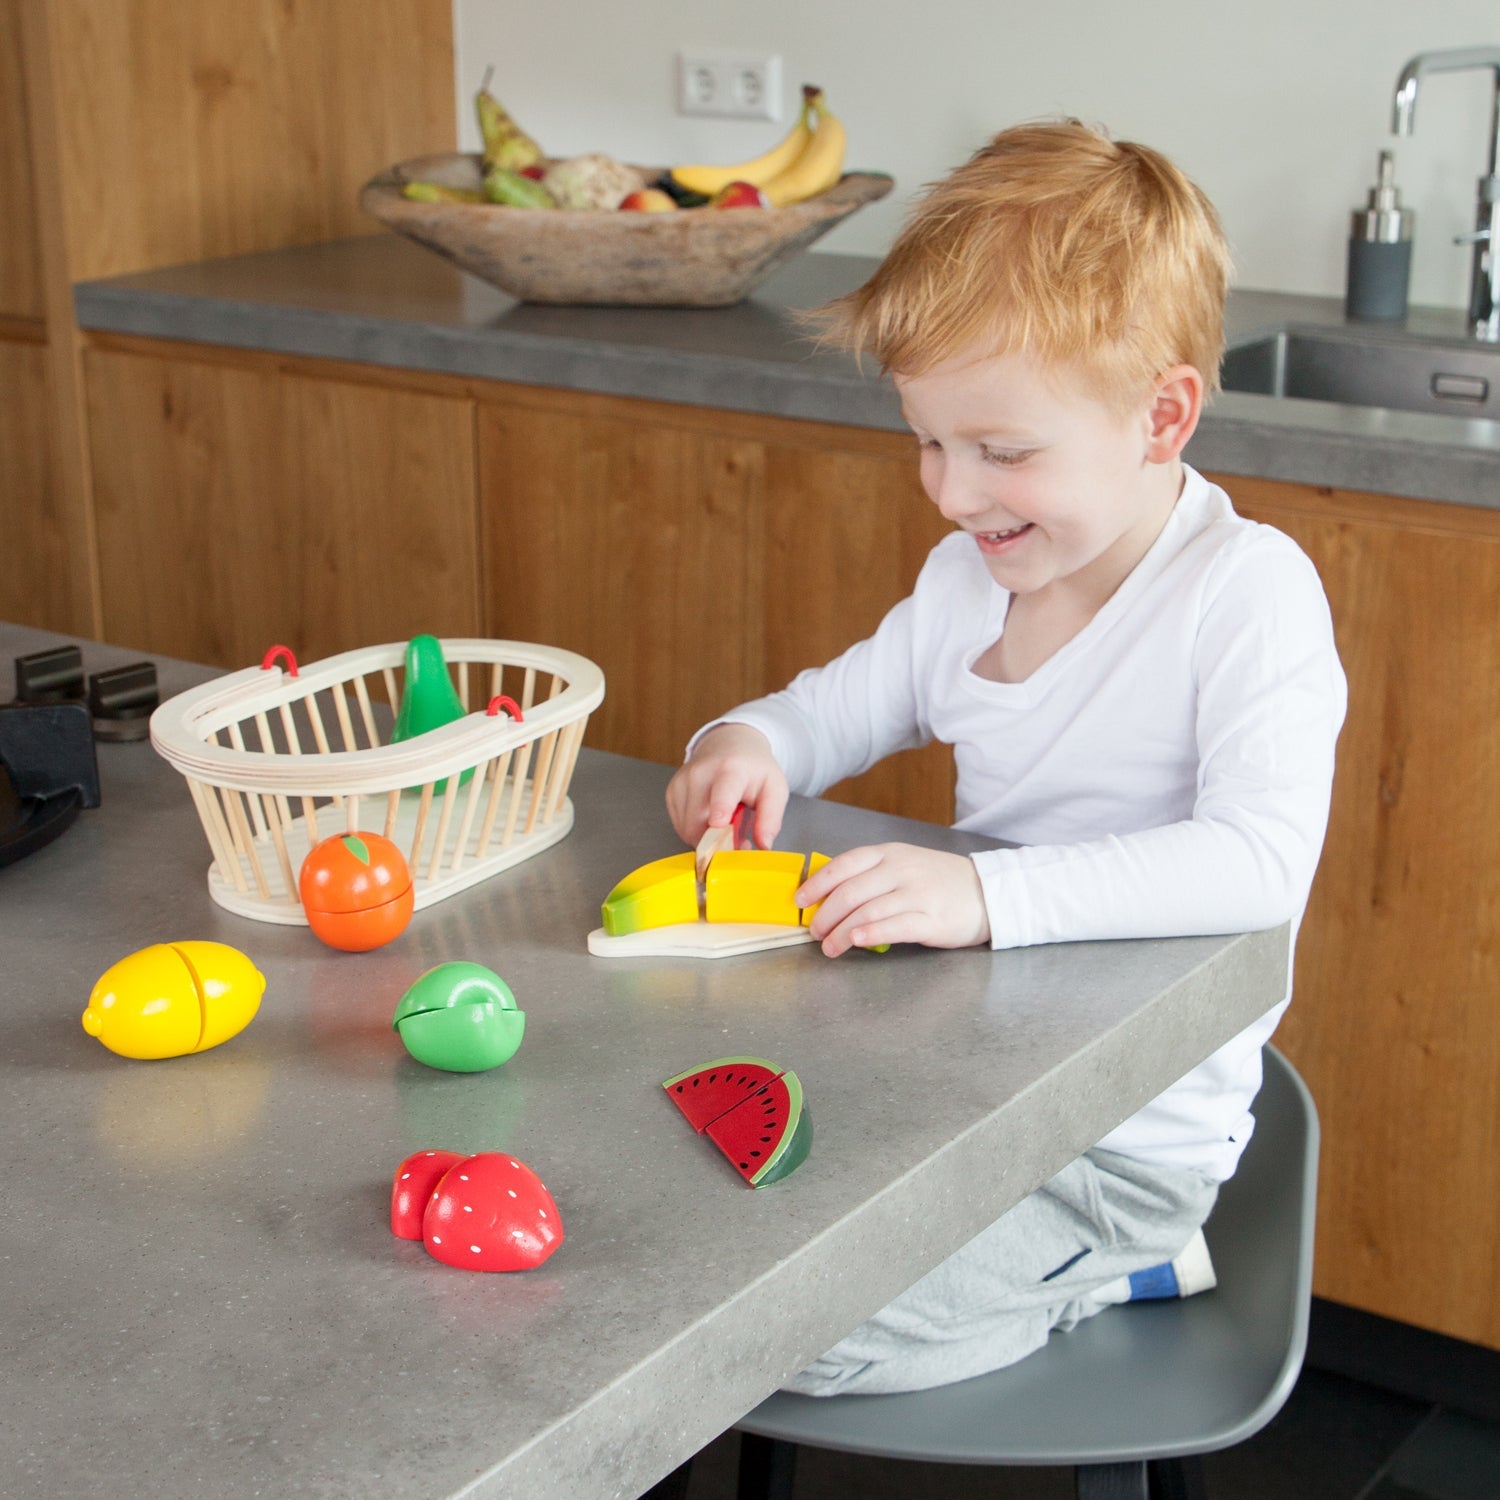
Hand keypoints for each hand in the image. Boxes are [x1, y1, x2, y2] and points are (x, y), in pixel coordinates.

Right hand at [665, 723, 789, 850]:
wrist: (729, 745)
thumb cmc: (753, 769)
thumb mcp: (775, 789)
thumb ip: (771, 819)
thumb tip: (764, 846)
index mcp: (731, 770)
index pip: (722, 792)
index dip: (720, 810)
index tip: (719, 823)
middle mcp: (701, 773)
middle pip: (699, 822)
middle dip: (717, 841)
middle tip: (735, 837)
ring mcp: (683, 781)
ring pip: (687, 829)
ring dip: (705, 837)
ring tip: (723, 823)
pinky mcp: (671, 791)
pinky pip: (680, 826)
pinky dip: (694, 830)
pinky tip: (708, 818)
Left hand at [797, 843, 990, 956]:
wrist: (987, 892)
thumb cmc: (939, 881)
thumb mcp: (904, 864)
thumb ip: (871, 874)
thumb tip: (829, 893)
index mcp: (889, 853)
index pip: (844, 864)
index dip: (817, 883)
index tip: (799, 900)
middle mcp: (901, 870)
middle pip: (850, 891)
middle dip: (824, 914)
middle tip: (814, 930)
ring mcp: (917, 893)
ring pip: (867, 911)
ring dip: (841, 931)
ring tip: (828, 946)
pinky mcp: (932, 919)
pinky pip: (895, 926)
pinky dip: (871, 934)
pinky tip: (856, 942)